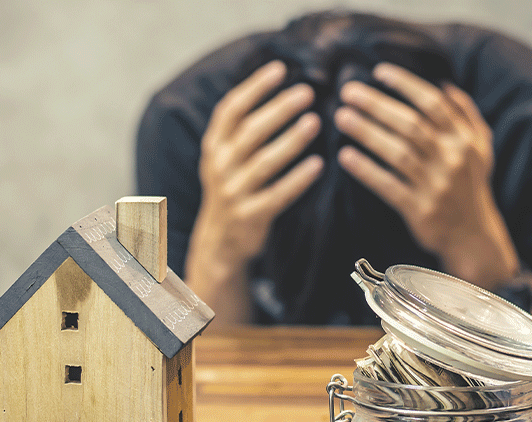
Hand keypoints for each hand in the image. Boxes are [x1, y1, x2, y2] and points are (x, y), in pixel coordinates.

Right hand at [194, 60, 322, 267]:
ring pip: (264, 161)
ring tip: (315, 122)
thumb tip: (280, 89)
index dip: (254, 87)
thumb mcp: (226, 158)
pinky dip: (298, 179)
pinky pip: (278, 194)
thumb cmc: (234, 190)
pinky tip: (318, 165)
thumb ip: (242, 129)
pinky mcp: (250, 216)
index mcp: (214, 146)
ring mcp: (233, 193)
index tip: (280, 69)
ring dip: (291, 140)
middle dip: (279, 108)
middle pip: (250, 131)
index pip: (231, 109)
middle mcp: (220, 167)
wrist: (219, 243)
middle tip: (307, 92)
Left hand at [334, 62, 518, 288]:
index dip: (405, 85)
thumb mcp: (480, 149)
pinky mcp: (420, 210)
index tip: (378, 72)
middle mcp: (452, 159)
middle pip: (410, 124)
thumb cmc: (470, 187)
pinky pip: (388, 186)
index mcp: (464, 140)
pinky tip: (346, 157)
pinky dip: (367, 171)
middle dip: (377, 105)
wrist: (474, 236)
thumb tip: (445, 84)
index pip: (433, 103)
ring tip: (342, 117)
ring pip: (398, 153)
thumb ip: (466, 115)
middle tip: (347, 91)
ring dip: (367, 133)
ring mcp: (436, 185)